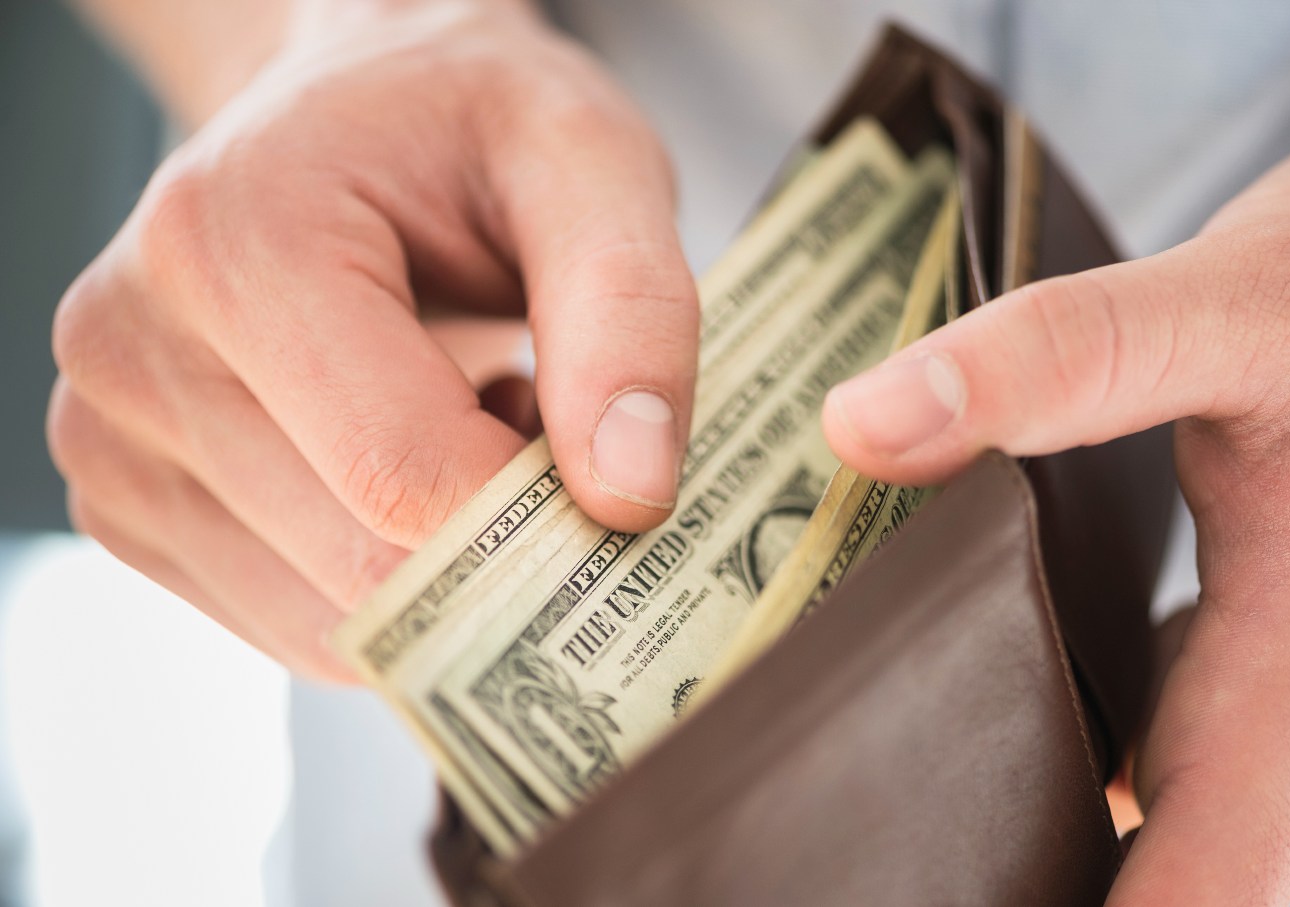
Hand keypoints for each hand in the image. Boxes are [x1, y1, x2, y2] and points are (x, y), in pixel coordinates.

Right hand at [48, 0, 697, 679]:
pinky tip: (400, 465)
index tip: (613, 475)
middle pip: (363, 567)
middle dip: (495, 541)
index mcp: (232, 243)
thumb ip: (630, 312)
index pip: (403, 476)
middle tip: (533, 417)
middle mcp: (130, 349)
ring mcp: (109, 440)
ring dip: (439, 564)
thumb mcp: (588, 161)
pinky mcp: (128, 504)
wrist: (353, 115)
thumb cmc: (466, 127)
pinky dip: (380, 581)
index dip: (541, 515)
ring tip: (464, 420)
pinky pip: (296, 627)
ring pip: (331, 624)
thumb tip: (630, 495)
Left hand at [824, 124, 1289, 901]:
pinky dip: (1173, 788)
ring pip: (1242, 838)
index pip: (1206, 873)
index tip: (966, 905)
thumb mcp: (1229, 295)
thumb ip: (1055, 359)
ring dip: (1128, 853)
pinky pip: (1262, 780)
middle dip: (1080, 888)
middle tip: (925, 860)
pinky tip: (1082, 743)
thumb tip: (862, 427)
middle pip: (1210, 874)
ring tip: (978, 830)